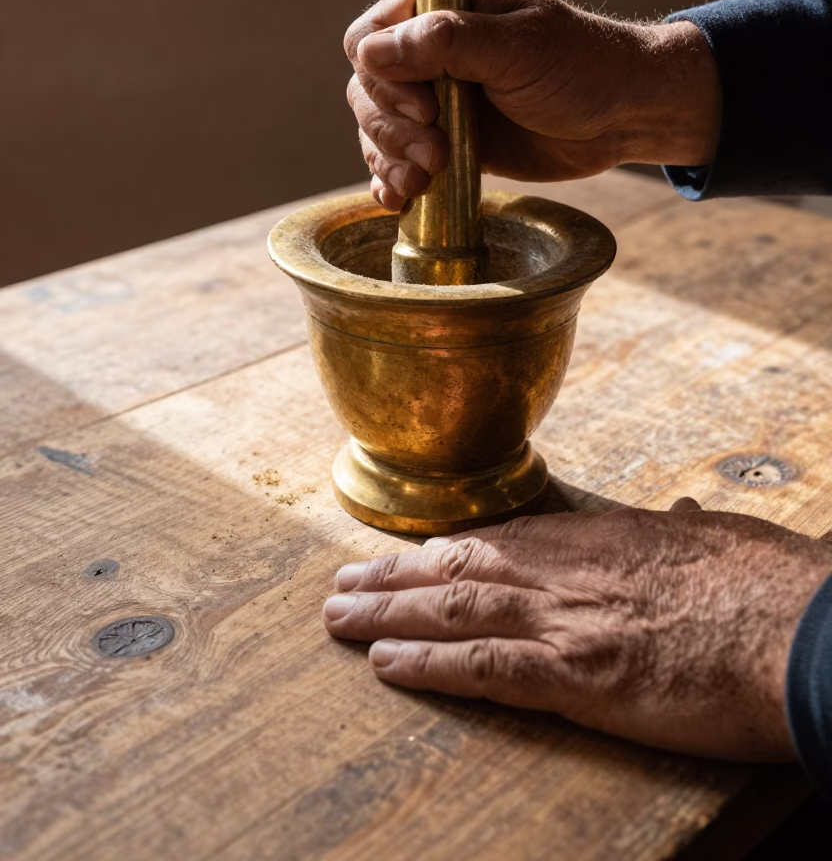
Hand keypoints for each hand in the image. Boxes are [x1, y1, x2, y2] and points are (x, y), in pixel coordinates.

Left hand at [323, 502, 831, 760]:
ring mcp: (567, 621)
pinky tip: (383, 664)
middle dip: (395, 574)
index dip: (451, 551)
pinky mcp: (576, 677)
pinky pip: (482, 669)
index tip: (414, 555)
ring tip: (338, 616)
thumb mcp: (725, 539)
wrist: (798, 630)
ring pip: (453, 610)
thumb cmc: (773, 586)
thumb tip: (681, 512)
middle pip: (461, 568)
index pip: (508, 541)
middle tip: (345, 579)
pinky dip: (427, 665)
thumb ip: (686, 530)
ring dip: (386, 611)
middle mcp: (570, 572)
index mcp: (605, 540)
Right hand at [344, 0, 720, 210]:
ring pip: (377, 129)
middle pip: (367, 89)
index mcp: (443, 8)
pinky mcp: (448, 143)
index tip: (426, 106)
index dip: (383, 75)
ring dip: (390, 158)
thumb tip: (372, 50)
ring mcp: (437, 100)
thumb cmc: (583, 66)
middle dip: (391, 127)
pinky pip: (400, 161)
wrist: (626, 116)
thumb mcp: (519, 48)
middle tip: (436, 152)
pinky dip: (392, 181)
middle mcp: (430, 53)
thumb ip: (446, 43)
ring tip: (423, 180)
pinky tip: (400, 198)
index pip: (370, 34)